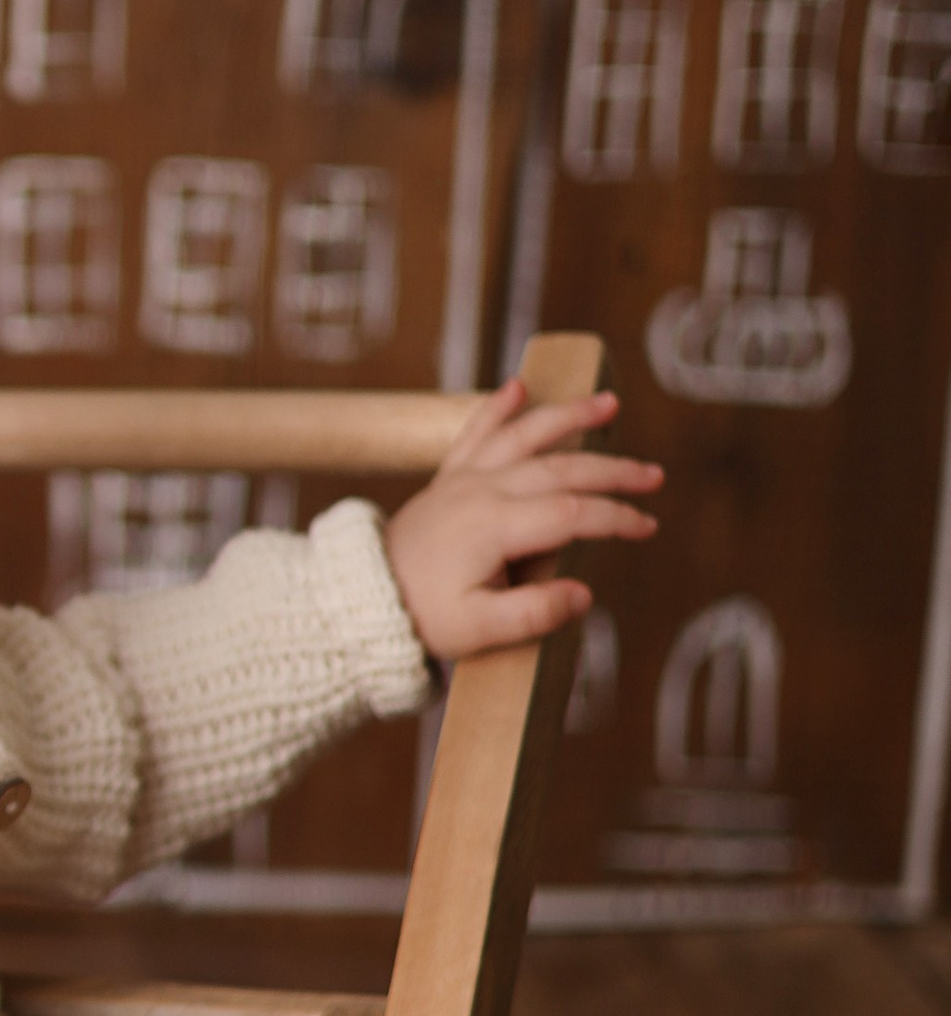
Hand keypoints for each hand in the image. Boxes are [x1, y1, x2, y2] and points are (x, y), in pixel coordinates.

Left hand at [383, 380, 660, 661]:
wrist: (362, 598)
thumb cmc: (421, 616)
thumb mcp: (478, 630)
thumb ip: (533, 614)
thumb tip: (584, 595)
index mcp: (493, 527)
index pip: (571, 513)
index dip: (615, 517)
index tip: (647, 526)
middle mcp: (481, 491)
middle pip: (560, 469)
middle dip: (612, 470)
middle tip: (653, 475)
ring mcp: (462, 480)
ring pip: (523, 437)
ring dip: (567, 418)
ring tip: (607, 402)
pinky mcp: (447, 480)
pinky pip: (475, 433)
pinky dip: (496, 408)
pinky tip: (517, 385)